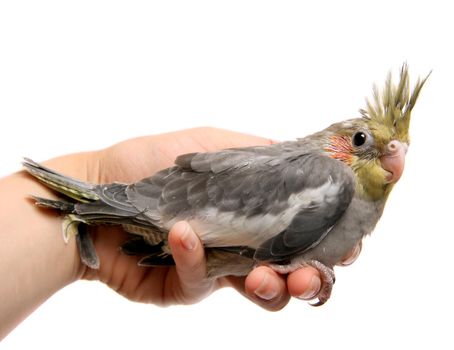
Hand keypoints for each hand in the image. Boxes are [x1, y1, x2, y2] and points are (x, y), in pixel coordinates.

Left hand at [79, 127, 321, 309]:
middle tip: (308, 276)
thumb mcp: (212, 143)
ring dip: (272, 287)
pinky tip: (183, 235)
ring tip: (262, 275)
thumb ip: (260, 156)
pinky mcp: (187, 287)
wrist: (96, 193)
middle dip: (312, 278)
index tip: (348, 243)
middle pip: (295, 270)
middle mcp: (245, 242)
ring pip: (264, 293)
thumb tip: (308, 160)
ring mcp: (218, 268)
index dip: (332, 240)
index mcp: (257, 210)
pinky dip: (194, 259)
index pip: (307, 231)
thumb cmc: (149, 162)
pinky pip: (202, 282)